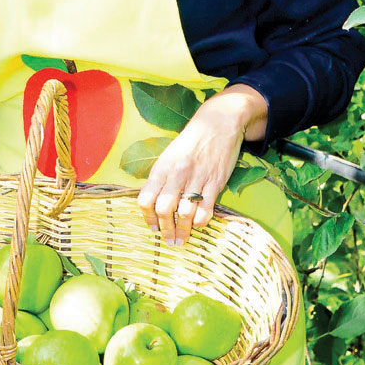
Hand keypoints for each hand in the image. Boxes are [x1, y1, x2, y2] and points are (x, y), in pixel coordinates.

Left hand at [136, 86, 267, 244]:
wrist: (218, 123)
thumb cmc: (190, 141)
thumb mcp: (168, 156)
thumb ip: (160, 179)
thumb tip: (151, 204)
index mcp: (162, 167)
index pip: (146, 199)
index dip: (147, 218)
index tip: (152, 228)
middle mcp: (177, 173)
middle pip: (164, 209)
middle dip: (165, 230)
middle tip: (169, 240)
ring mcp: (197, 178)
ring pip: (186, 212)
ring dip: (183, 231)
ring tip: (182, 240)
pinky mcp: (216, 181)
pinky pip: (206, 208)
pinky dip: (201, 221)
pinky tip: (198, 224)